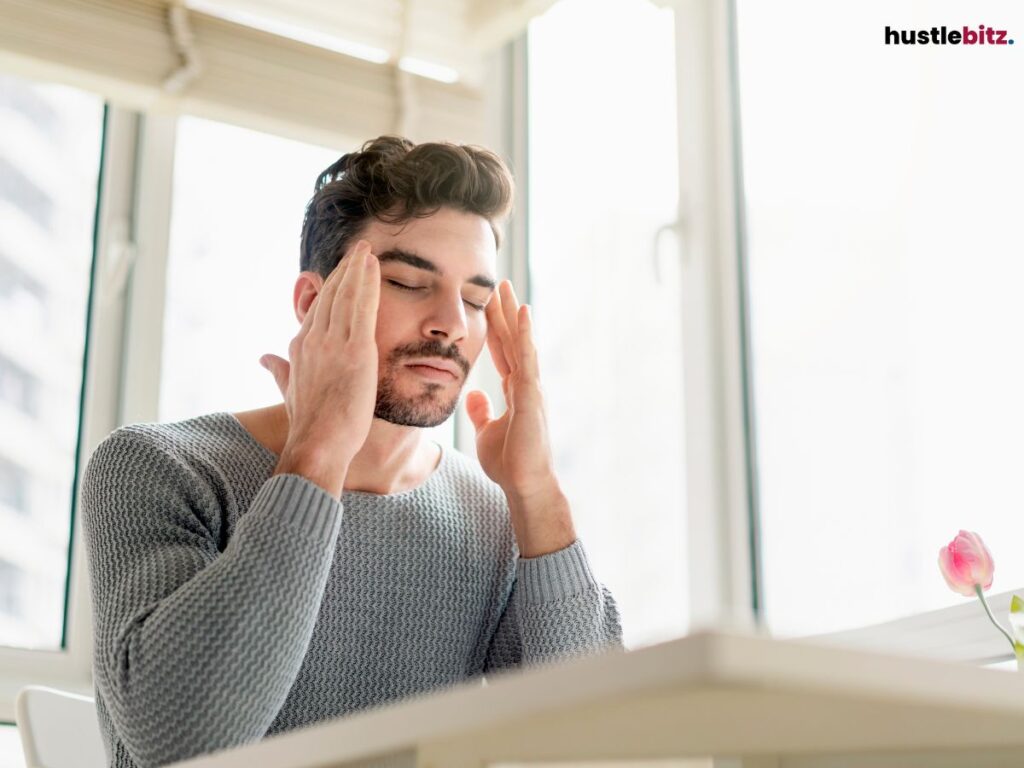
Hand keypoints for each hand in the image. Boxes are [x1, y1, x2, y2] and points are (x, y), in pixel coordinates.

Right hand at [260, 240, 379, 473]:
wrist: (317, 443)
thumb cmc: (308, 425)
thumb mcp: (289, 392)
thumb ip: (279, 370)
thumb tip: (264, 358)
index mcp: (300, 347)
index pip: (318, 309)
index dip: (331, 288)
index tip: (342, 272)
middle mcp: (314, 339)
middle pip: (331, 295)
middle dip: (345, 271)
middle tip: (358, 251)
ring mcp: (334, 342)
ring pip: (346, 295)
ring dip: (357, 270)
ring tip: (367, 251)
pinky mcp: (355, 349)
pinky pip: (363, 307)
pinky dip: (368, 284)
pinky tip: (374, 266)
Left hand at [465, 281, 574, 556]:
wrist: (524, 485)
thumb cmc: (510, 463)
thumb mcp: (487, 433)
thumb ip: (482, 412)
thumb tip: (473, 394)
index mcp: (515, 390)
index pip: (503, 350)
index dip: (496, 326)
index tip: (490, 302)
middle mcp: (526, 384)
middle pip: (513, 340)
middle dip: (504, 311)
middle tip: (499, 282)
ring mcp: (531, 388)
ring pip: (522, 343)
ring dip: (513, 315)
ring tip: (507, 288)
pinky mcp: (532, 396)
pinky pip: (527, 359)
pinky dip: (525, 335)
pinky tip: (522, 313)